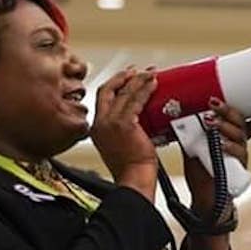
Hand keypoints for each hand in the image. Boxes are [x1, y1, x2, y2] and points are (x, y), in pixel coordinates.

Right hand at [91, 67, 158, 198]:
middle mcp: (100, 123)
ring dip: (138, 80)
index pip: (103, 99)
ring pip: (124, 93)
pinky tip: (153, 84)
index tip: (126, 77)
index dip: (114, 85)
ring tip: (151, 73)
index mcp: (97, 128)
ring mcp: (110, 123)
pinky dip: (145, 89)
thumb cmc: (131, 168)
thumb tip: (139, 116)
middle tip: (138, 70)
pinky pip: (135, 100)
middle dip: (124, 77)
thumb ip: (124, 129)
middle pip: (108, 90)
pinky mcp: (124, 124)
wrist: (133, 178)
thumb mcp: (121, 144)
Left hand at [184, 103, 250, 217]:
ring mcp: (238, 156)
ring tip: (212, 121)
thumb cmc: (201, 174)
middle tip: (214, 103)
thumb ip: (191, 134)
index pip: (243, 122)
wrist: (204, 199)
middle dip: (228, 111)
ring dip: (225, 126)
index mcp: (229, 138)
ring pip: (239, 136)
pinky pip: (238, 154)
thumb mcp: (192, 149)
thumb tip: (181, 117)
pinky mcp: (237, 167)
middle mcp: (237, 145)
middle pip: (240, 123)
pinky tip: (221, 143)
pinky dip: (229, 147)